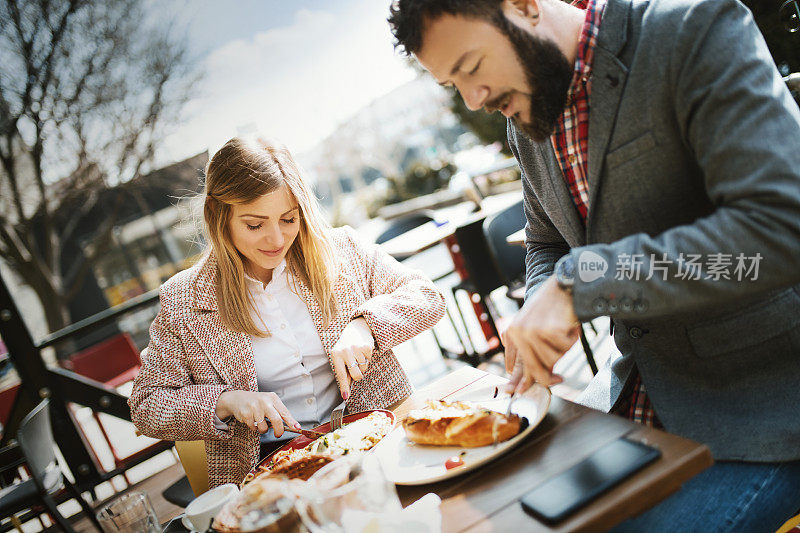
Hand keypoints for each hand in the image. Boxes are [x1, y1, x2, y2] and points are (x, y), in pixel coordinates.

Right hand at [215, 390, 299, 436]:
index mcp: (272, 398)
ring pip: (264, 427)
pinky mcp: (246, 413)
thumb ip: (279, 412)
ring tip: (259, 422)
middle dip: (279, 430)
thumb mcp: (269, 402)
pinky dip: (253, 427)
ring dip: (263, 429)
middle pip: (276, 420)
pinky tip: (251, 419)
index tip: (297, 428)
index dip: (291, 421)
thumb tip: (293, 426)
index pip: (284, 412)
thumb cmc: (257, 402)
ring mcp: (255, 407)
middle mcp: (264, 401)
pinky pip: (253, 427)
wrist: (237, 399)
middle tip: (278, 434)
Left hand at [331, 317, 374, 399]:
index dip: (344, 386)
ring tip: (358, 355)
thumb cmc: (347, 347)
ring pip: (363, 368)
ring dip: (362, 365)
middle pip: (356, 375)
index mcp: (335, 354)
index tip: (346, 396)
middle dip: (358, 376)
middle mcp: (345, 351)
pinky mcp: (366, 346)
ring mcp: (356, 348)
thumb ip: (344, 371)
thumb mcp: (341, 357)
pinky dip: (368, 358)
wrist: (357, 328)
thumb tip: (347, 390)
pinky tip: (363, 351)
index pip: (341, 374)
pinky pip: (369, 360)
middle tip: (356, 368)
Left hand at [502, 276, 579, 392]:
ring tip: (562, 330)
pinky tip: (568, 325)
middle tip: (559, 379)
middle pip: (534, 368)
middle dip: (548, 378)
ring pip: (553, 359)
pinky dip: (571, 339)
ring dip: (563, 348)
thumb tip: (527, 383)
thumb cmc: (551, 309)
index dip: (518, 381)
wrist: (563, 285)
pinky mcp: (550, 330)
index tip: (520, 392)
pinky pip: (565, 348)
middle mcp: (519, 332)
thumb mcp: (534, 328)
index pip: (514, 363)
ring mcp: (534, 331)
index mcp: (512, 332)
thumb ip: (530, 352)